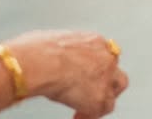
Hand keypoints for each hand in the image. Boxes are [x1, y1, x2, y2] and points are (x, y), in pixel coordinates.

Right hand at [8, 30, 127, 115]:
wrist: (40, 62)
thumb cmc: (36, 50)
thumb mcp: (50, 41)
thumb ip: (56, 50)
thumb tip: (39, 55)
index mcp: (93, 40)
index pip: (102, 54)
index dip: (93, 68)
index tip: (82, 76)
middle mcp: (105, 56)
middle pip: (115, 71)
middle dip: (107, 83)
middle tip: (90, 94)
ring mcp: (105, 77)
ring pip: (115, 91)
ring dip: (101, 101)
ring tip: (83, 112)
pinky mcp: (100, 98)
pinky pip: (103, 111)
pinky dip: (90, 116)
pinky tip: (76, 118)